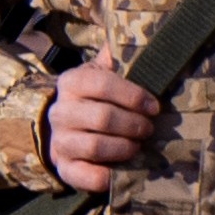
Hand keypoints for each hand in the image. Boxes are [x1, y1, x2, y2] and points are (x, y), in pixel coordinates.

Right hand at [47, 64, 160, 191]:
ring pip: (95, 146)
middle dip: (134, 124)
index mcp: (71, 83)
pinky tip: (124, 170)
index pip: (103, 83)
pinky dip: (108, 176)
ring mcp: (60, 142)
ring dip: (124, 148)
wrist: (69, 129)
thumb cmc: (98, 99)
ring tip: (138, 146)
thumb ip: (118, 58)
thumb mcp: (104, 73)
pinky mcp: (65, 169)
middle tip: (149, 129)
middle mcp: (60, 112)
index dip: (134, 96)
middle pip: (103, 117)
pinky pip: (86, 176)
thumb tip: (140, 37)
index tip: (154, 107)